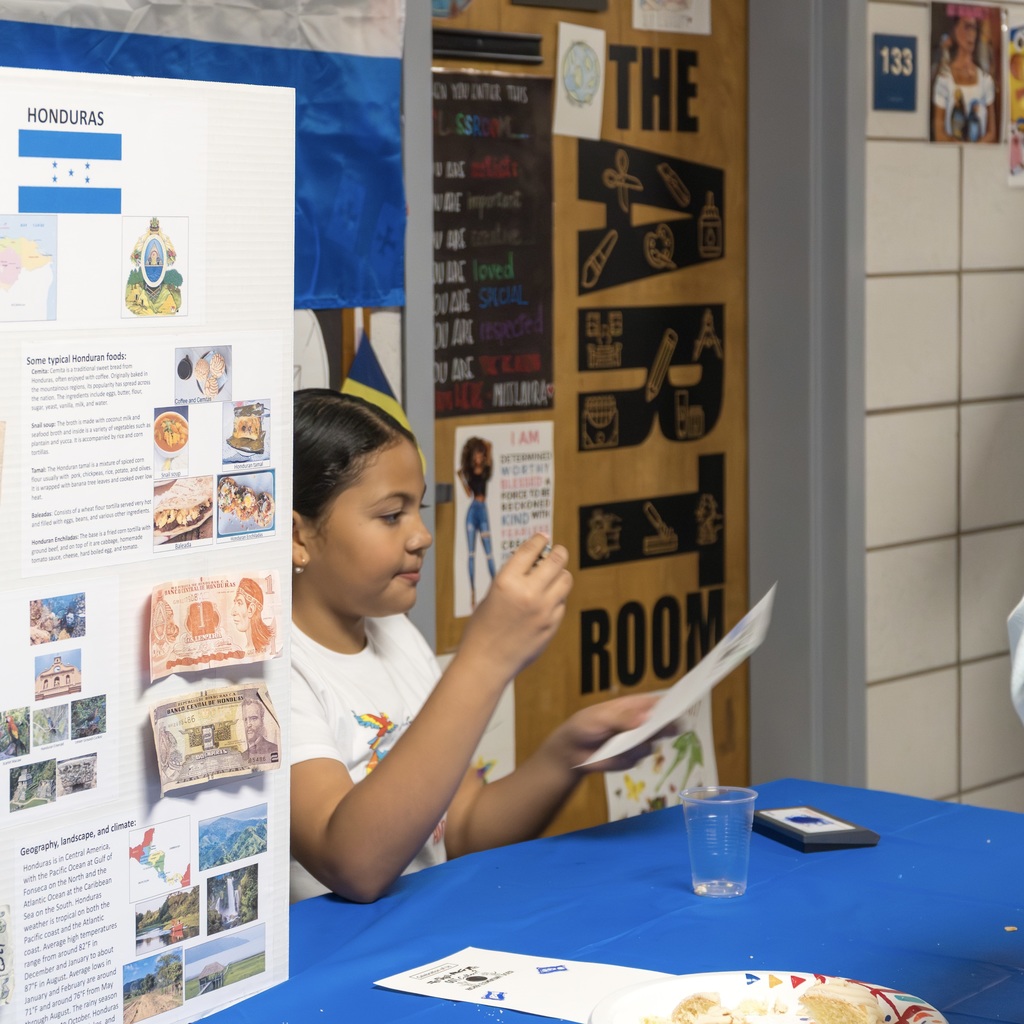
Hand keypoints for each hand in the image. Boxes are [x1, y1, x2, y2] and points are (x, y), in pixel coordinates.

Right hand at [458, 533, 572, 684]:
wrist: (486, 662)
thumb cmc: (482, 629)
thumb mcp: (491, 595)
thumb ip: (513, 579)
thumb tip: (534, 565)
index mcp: (507, 582)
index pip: (530, 550)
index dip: (539, 540)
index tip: (543, 537)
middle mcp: (528, 593)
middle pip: (557, 560)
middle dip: (558, 552)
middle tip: (558, 552)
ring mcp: (544, 610)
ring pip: (565, 580)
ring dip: (560, 574)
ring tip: (553, 577)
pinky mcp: (552, 625)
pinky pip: (562, 603)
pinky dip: (557, 598)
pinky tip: (547, 602)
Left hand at [546, 694, 663, 773]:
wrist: (572, 751)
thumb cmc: (585, 725)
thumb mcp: (600, 718)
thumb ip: (622, 718)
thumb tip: (645, 719)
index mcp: (634, 706)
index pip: (658, 703)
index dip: (673, 704)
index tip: (682, 708)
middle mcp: (641, 723)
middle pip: (663, 724)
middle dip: (666, 727)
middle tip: (666, 729)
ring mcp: (639, 741)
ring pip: (652, 743)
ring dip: (640, 744)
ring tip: (621, 743)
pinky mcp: (633, 757)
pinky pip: (638, 758)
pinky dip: (627, 757)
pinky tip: (614, 754)